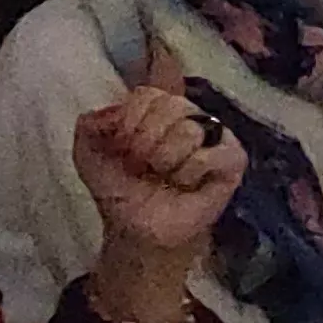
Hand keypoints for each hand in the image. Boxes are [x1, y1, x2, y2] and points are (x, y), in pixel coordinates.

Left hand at [72, 53, 241, 263]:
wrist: (138, 230)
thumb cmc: (120, 191)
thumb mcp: (88, 155)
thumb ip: (89, 124)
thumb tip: (114, 110)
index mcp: (156, 109)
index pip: (148, 93)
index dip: (129, 120)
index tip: (121, 146)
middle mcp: (188, 116)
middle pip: (170, 104)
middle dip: (146, 141)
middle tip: (142, 165)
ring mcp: (214, 135)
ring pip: (189, 129)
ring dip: (167, 160)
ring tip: (165, 176)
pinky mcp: (234, 159)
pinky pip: (212, 153)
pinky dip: (190, 172)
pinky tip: (187, 183)